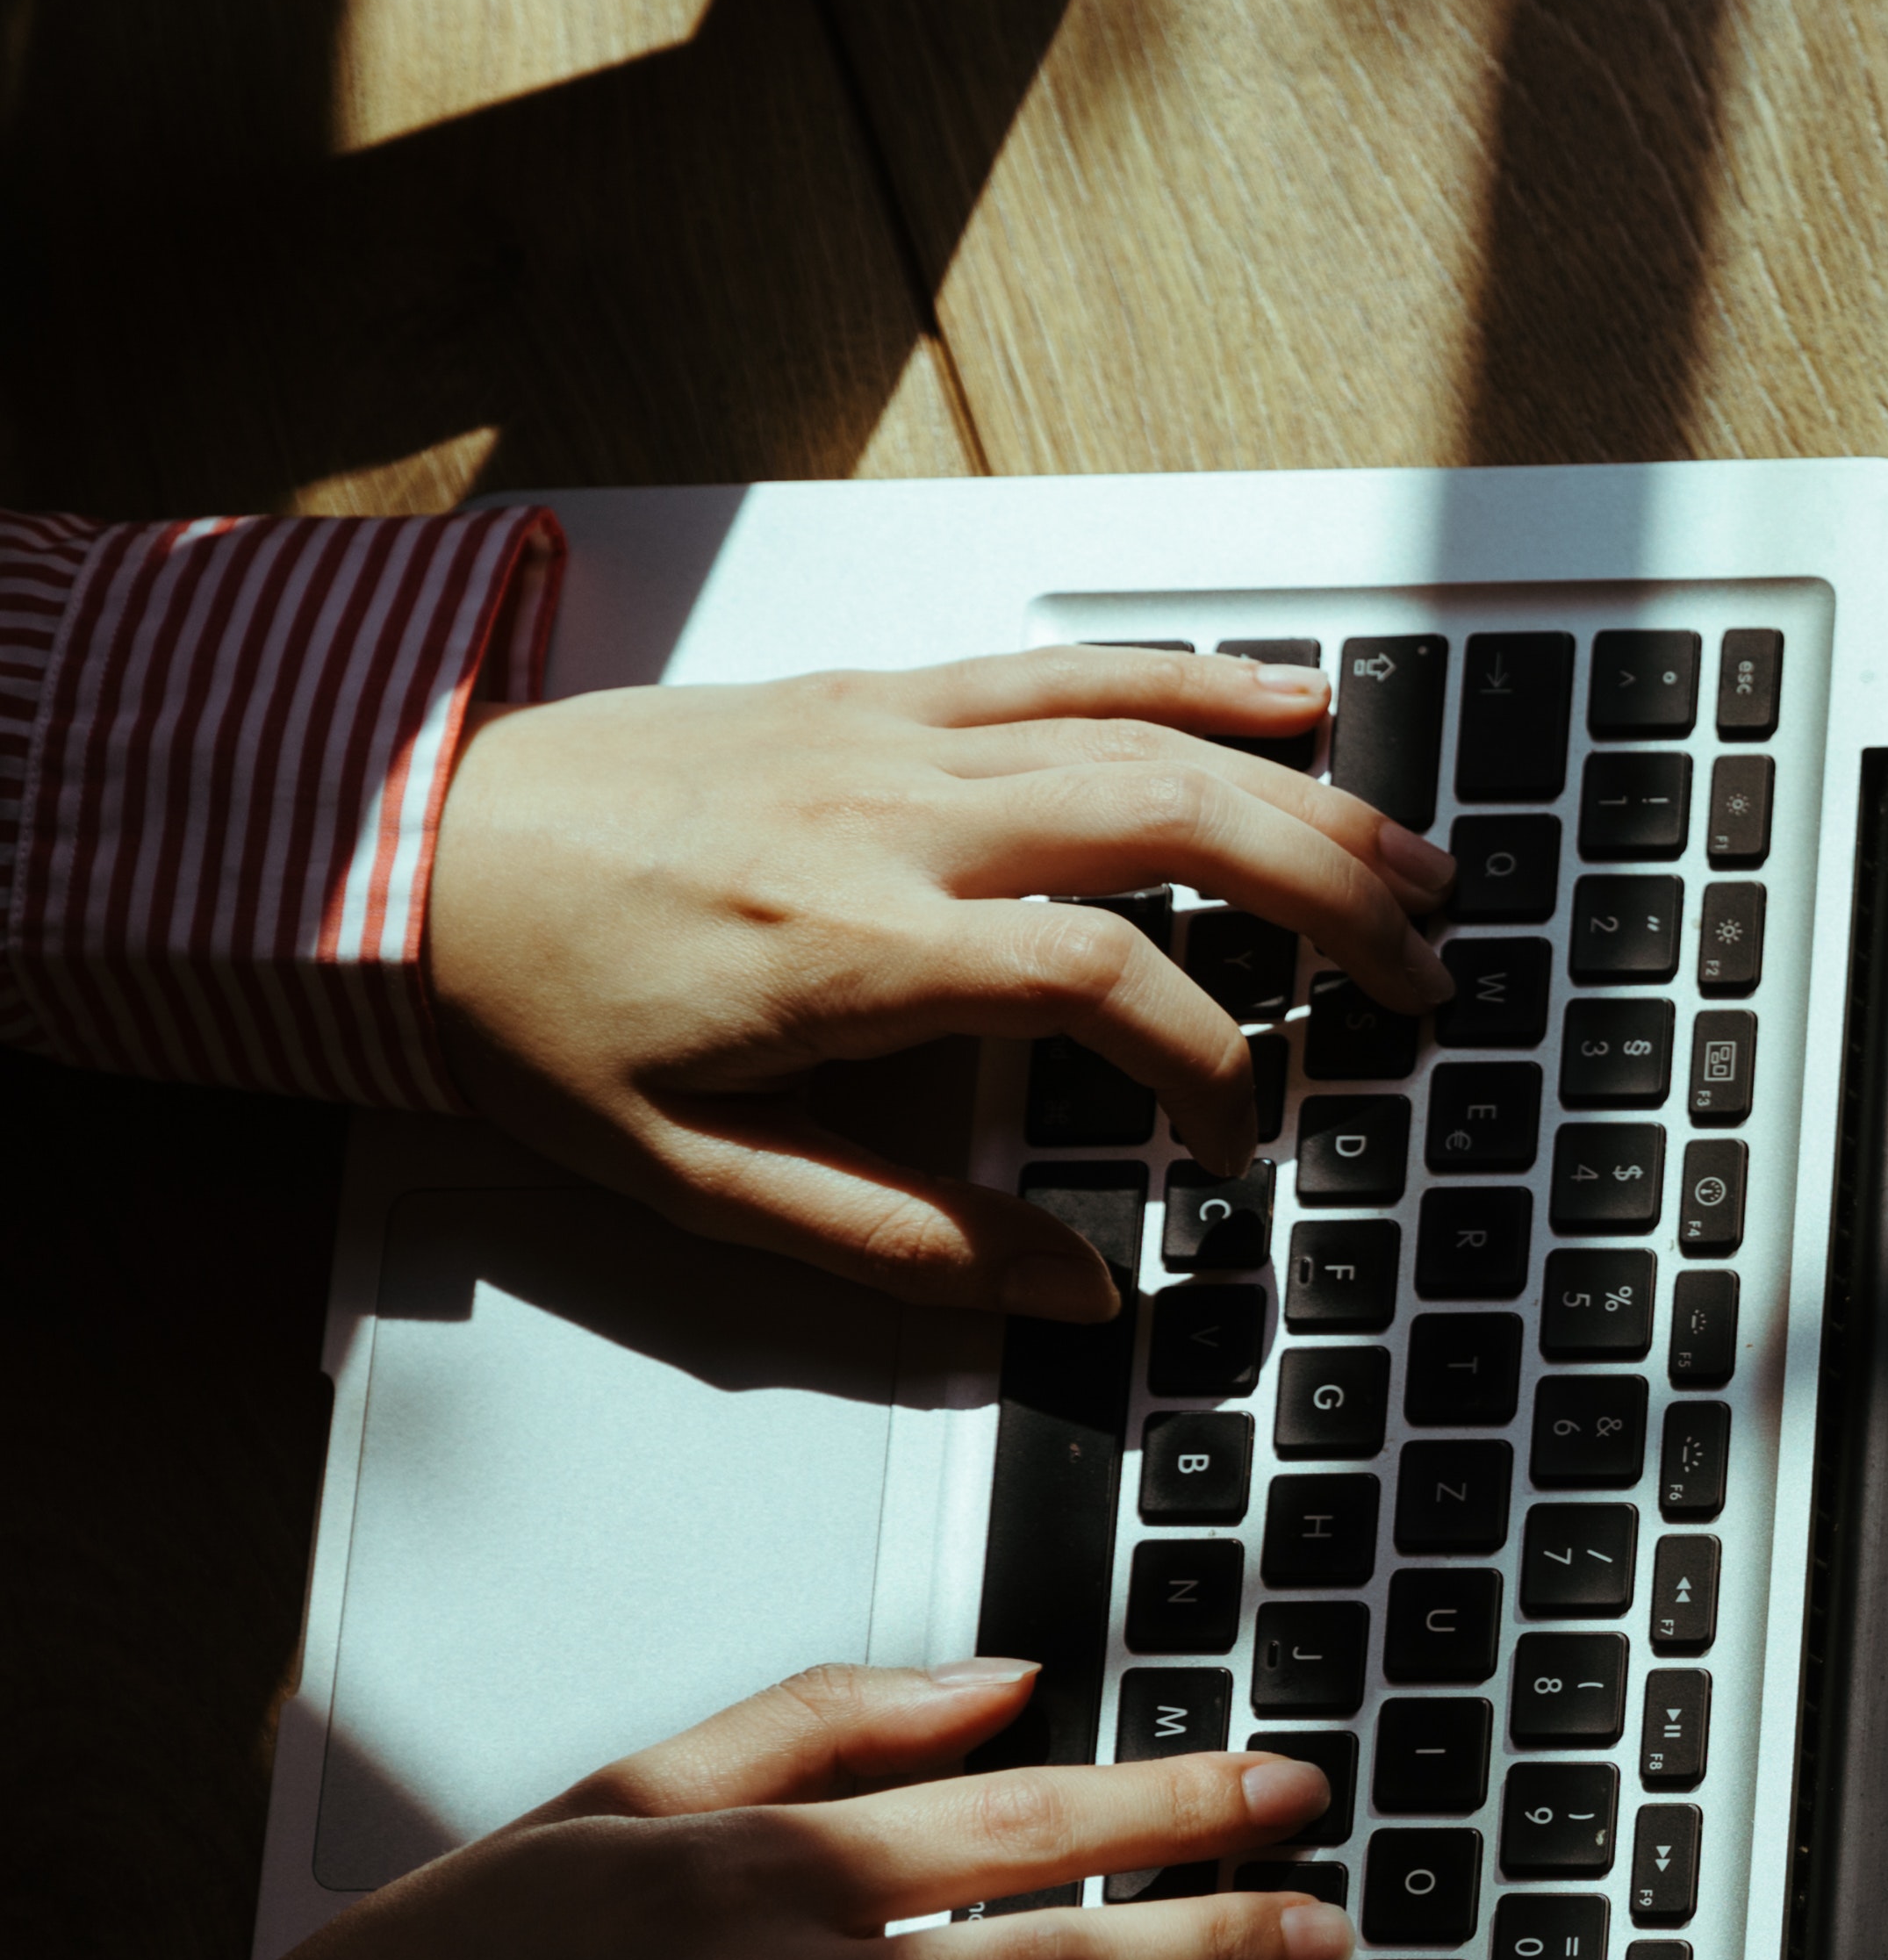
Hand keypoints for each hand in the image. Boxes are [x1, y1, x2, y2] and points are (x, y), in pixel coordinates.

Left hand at [425, 649, 1459, 1318]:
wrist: (392, 851)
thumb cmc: (531, 1013)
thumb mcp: (693, 1181)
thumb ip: (898, 1243)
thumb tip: (1074, 1291)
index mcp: (855, 949)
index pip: (1102, 983)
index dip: (1206, 1066)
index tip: (1233, 1143)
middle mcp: (895, 819)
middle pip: (1173, 827)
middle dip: (1329, 903)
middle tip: (1423, 976)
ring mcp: (894, 735)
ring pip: (1149, 738)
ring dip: (1305, 799)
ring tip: (1417, 862)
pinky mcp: (878, 692)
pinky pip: (1070, 668)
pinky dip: (1195, 679)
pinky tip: (1293, 708)